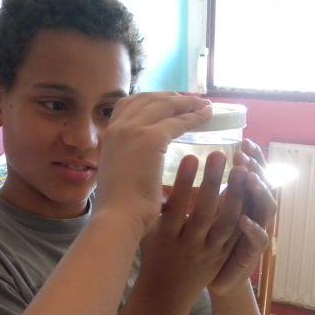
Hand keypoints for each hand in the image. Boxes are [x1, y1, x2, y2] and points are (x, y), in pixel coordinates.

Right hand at [94, 92, 212, 235]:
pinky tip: (207, 117)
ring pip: (165, 106)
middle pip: (147, 99)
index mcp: (107, 136)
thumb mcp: (117, 175)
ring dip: (186, 103)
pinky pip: (179, 121)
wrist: (118, 217)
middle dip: (170, 97)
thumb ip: (126, 161)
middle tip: (189, 101)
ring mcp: (133, 130)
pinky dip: (195, 116)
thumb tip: (139, 163)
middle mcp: (118, 127)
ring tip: (203, 105)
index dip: (149, 100)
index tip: (166, 103)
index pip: (127, 105)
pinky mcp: (151, 139)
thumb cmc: (119, 208)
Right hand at [140, 150, 247, 295]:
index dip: (182, 183)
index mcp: (166, 238)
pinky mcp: (222, 255)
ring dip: (235, 195)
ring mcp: (209, 252)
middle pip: (203, 212)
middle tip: (219, 153)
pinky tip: (250, 191)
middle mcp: (189, 245)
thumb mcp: (145, 233)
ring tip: (241, 168)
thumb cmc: (153, 255)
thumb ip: (150, 210)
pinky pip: (236, 233)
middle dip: (211, 182)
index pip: (175, 208)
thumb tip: (148, 176)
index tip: (190, 157)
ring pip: (226, 223)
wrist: (167, 293)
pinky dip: (244, 211)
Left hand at [207, 140, 277, 295]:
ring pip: (265, 209)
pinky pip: (257, 240)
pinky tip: (244, 219)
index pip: (254, 176)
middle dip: (257, 168)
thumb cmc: (207, 246)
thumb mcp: (204, 216)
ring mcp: (257, 234)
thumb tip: (182, 164)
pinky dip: (252, 229)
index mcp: (246, 203)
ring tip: (248, 177)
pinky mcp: (252, 254)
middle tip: (244, 154)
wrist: (216, 281)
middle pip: (264, 186)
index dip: (253, 159)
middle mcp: (256, 215)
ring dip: (257, 192)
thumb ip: (199, 193)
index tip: (243, 142)